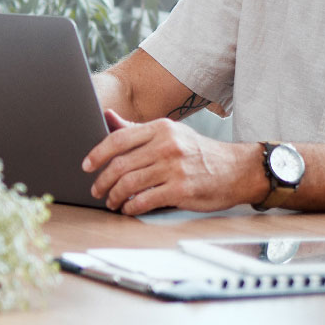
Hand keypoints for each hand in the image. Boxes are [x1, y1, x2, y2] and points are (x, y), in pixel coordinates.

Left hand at [82, 109, 268, 213]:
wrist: (238, 169)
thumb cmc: (199, 152)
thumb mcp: (171, 133)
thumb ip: (137, 129)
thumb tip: (107, 116)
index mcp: (161, 128)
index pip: (118, 139)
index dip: (97, 154)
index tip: (86, 166)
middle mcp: (167, 145)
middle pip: (120, 164)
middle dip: (102, 181)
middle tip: (96, 190)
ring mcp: (174, 168)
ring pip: (129, 184)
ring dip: (114, 196)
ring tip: (111, 201)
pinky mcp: (181, 189)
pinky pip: (145, 200)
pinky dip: (131, 206)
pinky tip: (128, 208)